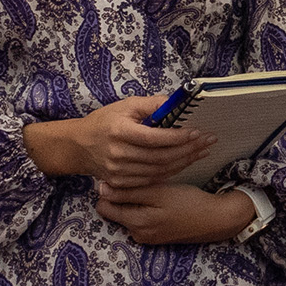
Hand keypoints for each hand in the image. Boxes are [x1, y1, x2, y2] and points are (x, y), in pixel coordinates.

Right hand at [28, 96, 212, 191]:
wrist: (78, 146)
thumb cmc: (104, 121)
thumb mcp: (125, 105)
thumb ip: (151, 104)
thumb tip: (177, 102)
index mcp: (119, 131)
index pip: (154, 138)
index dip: (177, 137)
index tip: (196, 131)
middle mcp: (118, 154)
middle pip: (160, 157)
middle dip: (188, 149)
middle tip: (207, 142)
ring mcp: (119, 172)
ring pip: (159, 171)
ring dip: (184, 162)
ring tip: (201, 152)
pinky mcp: (121, 183)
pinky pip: (152, 180)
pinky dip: (171, 172)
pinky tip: (184, 163)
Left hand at [95, 182, 255, 246]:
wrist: (215, 219)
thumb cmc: (188, 202)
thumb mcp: (158, 193)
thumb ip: (129, 192)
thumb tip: (100, 190)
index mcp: (134, 223)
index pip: (103, 206)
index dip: (109, 189)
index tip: (121, 176)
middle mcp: (136, 234)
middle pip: (115, 211)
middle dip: (121, 196)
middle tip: (138, 180)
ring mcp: (147, 237)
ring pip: (128, 214)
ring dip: (134, 201)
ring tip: (150, 187)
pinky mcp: (156, 236)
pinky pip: (140, 219)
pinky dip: (144, 208)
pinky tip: (158, 198)